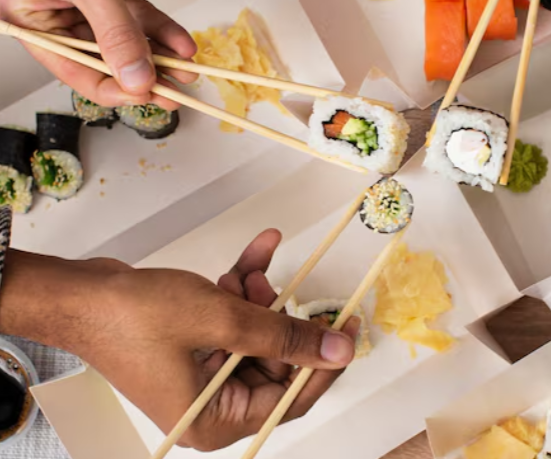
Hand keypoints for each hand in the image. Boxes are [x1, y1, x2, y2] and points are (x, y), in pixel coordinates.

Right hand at [0, 0, 195, 107]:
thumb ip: (117, 36)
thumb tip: (136, 79)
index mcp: (35, 23)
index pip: (79, 72)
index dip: (117, 88)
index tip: (149, 95)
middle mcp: (61, 19)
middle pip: (108, 61)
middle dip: (145, 73)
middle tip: (177, 90)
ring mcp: (90, 6)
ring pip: (131, 42)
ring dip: (161, 55)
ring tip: (188, 68)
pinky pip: (143, 20)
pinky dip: (164, 31)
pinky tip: (184, 44)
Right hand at [0, 230, 357, 451]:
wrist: (79, 292)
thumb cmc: (135, 316)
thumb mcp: (224, 322)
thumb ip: (285, 337)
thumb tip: (337, 351)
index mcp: (216, 421)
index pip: (291, 399)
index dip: (323, 362)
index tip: (348, 326)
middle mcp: (212, 405)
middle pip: (275, 363)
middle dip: (280, 318)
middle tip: (291, 286)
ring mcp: (203, 374)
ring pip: (256, 334)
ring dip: (259, 298)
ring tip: (249, 272)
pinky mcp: (195, 347)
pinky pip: (233, 320)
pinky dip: (243, 288)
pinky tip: (256, 252)